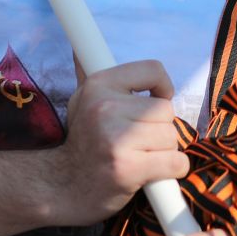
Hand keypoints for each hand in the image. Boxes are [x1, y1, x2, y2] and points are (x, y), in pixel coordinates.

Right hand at [43, 57, 188, 226]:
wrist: (61, 187)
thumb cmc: (81, 143)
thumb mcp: (81, 102)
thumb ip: (88, 74)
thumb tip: (79, 47)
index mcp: (99, 85)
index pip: (153, 70)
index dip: (162, 88)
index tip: (155, 101)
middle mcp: (106, 108)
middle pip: (165, 110)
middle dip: (159, 129)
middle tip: (139, 142)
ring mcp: (117, 139)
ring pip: (171, 138)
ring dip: (164, 152)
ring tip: (140, 157)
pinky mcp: (128, 168)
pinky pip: (175, 162)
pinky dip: (172, 170)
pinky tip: (152, 174)